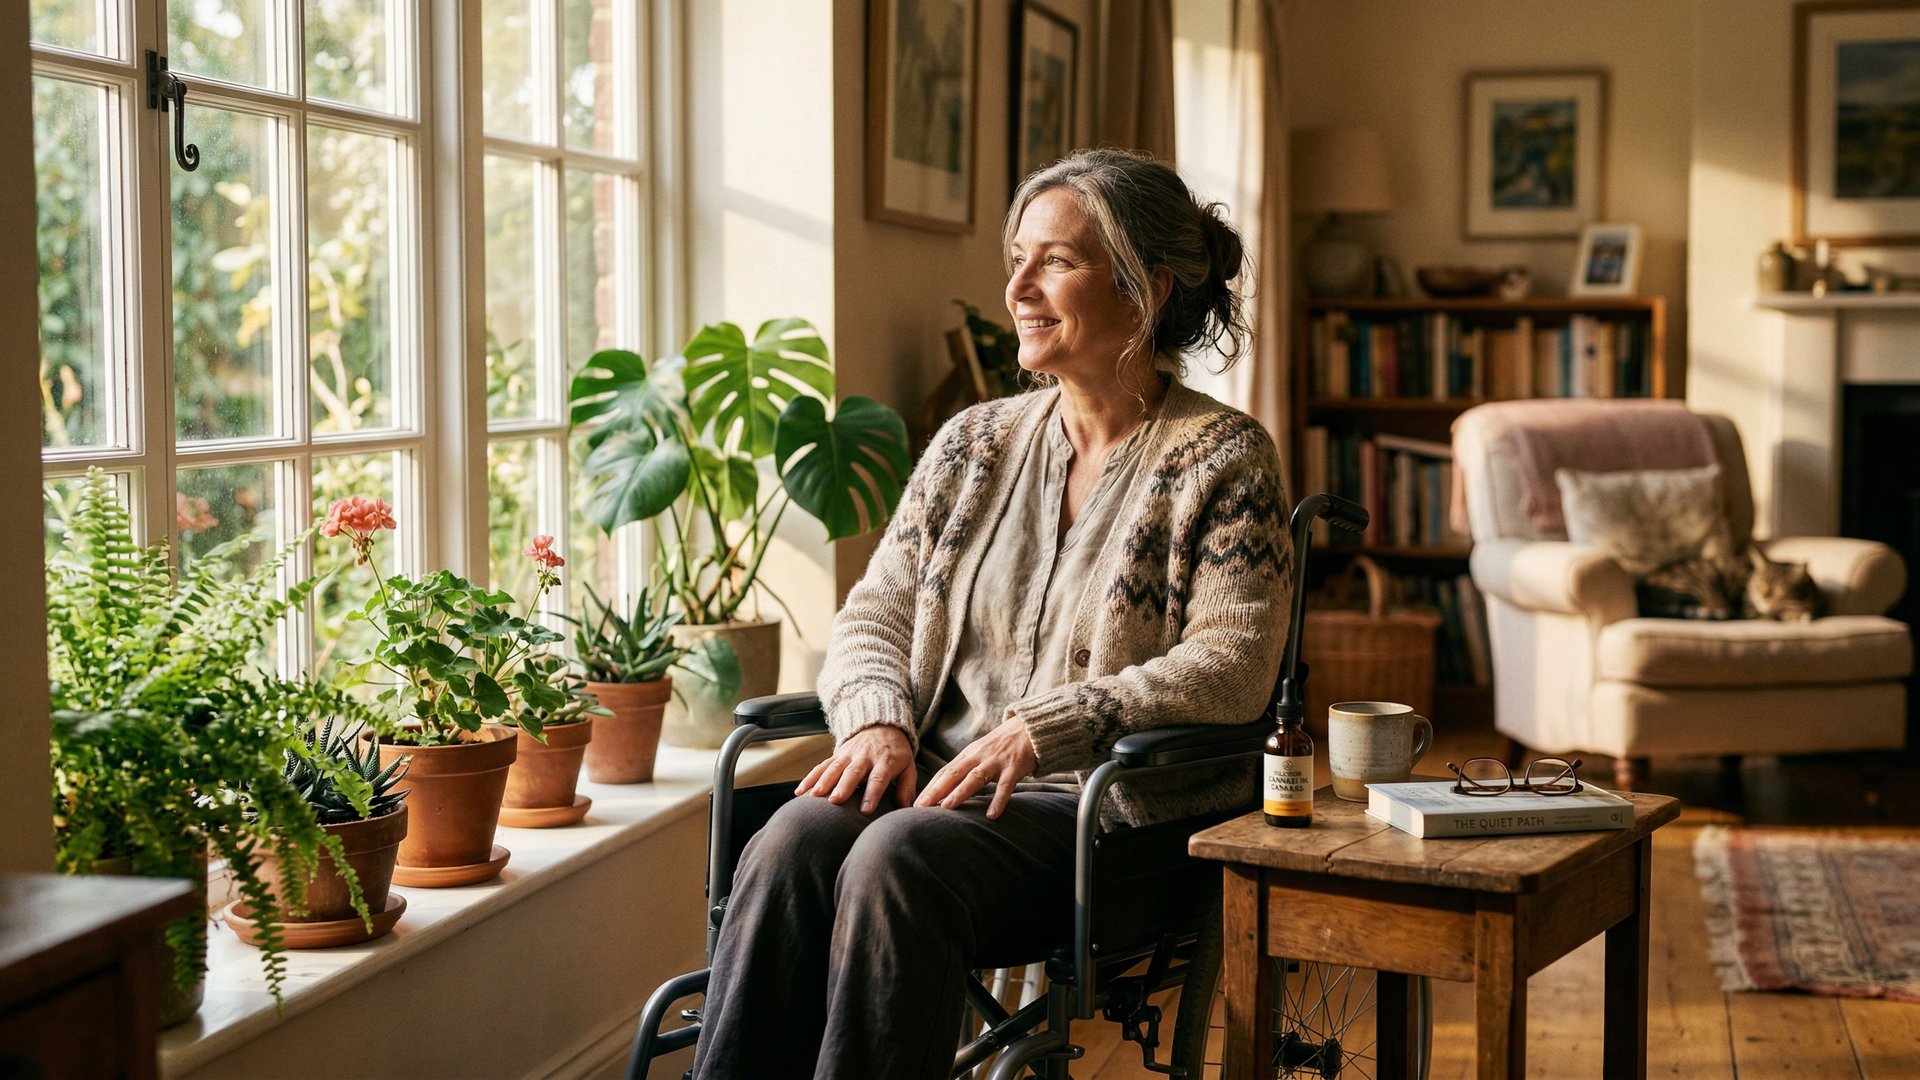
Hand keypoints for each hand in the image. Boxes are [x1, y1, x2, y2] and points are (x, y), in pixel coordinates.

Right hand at [796, 725, 916, 814]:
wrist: (882, 725)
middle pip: (853, 772)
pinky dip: (810, 778)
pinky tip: (800, 792)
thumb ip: (907, 787)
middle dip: (843, 786)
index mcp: (886, 760)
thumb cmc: (897, 752)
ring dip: (823, 781)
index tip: (866, 810)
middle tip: (835, 801)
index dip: (872, 793)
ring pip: (834, 767)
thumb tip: (907, 809)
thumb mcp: (909, 766)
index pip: (878, 778)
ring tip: (814, 796)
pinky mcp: (837, 754)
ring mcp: (849, 754)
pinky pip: (822, 766)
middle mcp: (865, 756)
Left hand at [915, 717, 1037, 819]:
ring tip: (946, 808)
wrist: (1030, 728)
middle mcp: (978, 757)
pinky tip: (991, 815)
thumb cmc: (1003, 744)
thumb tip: (947, 791)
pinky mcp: (1014, 768)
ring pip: (974, 778)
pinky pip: (1005, 786)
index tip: (917, 803)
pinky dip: (998, 800)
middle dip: (936, 790)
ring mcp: (995, 762)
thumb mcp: (980, 752)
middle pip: (953, 773)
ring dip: (959, 792)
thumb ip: (966, 768)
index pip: (945, 771)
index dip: (930, 787)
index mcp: (968, 754)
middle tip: (921, 808)